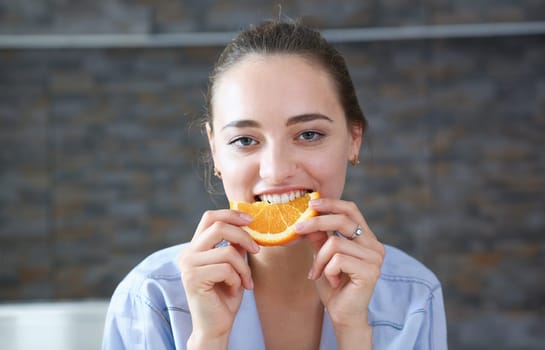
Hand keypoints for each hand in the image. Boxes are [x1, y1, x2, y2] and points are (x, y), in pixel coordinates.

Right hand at [178, 210, 259, 347]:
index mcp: (195, 246)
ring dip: (244, 268)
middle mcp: (187, 253)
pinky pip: (226, 269)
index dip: (231, 214)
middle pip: (219, 227)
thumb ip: (235, 245)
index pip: (210, 217)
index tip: (251, 220)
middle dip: (244, 236)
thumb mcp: (234, 265)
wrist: (215, 326)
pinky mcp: (193, 278)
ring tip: (245, 282)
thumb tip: (247, 224)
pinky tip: (234, 289)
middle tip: (257, 250)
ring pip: (227, 251)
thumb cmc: (225, 296)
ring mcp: (188, 265)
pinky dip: (237, 279)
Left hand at [295, 198, 384, 345]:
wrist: (343, 315)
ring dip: (319, 259)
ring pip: (335, 243)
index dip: (332, 203)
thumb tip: (308, 216)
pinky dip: (327, 270)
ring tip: (318, 273)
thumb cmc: (334, 287)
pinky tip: (331, 282)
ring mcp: (375, 258)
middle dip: (316, 223)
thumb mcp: (323, 257)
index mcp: (366, 239)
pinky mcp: (370, 271)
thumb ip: (320, 237)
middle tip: (297, 229)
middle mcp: (375, 246)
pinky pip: (337, 260)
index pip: (352, 210)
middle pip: (343, 220)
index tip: (311, 203)